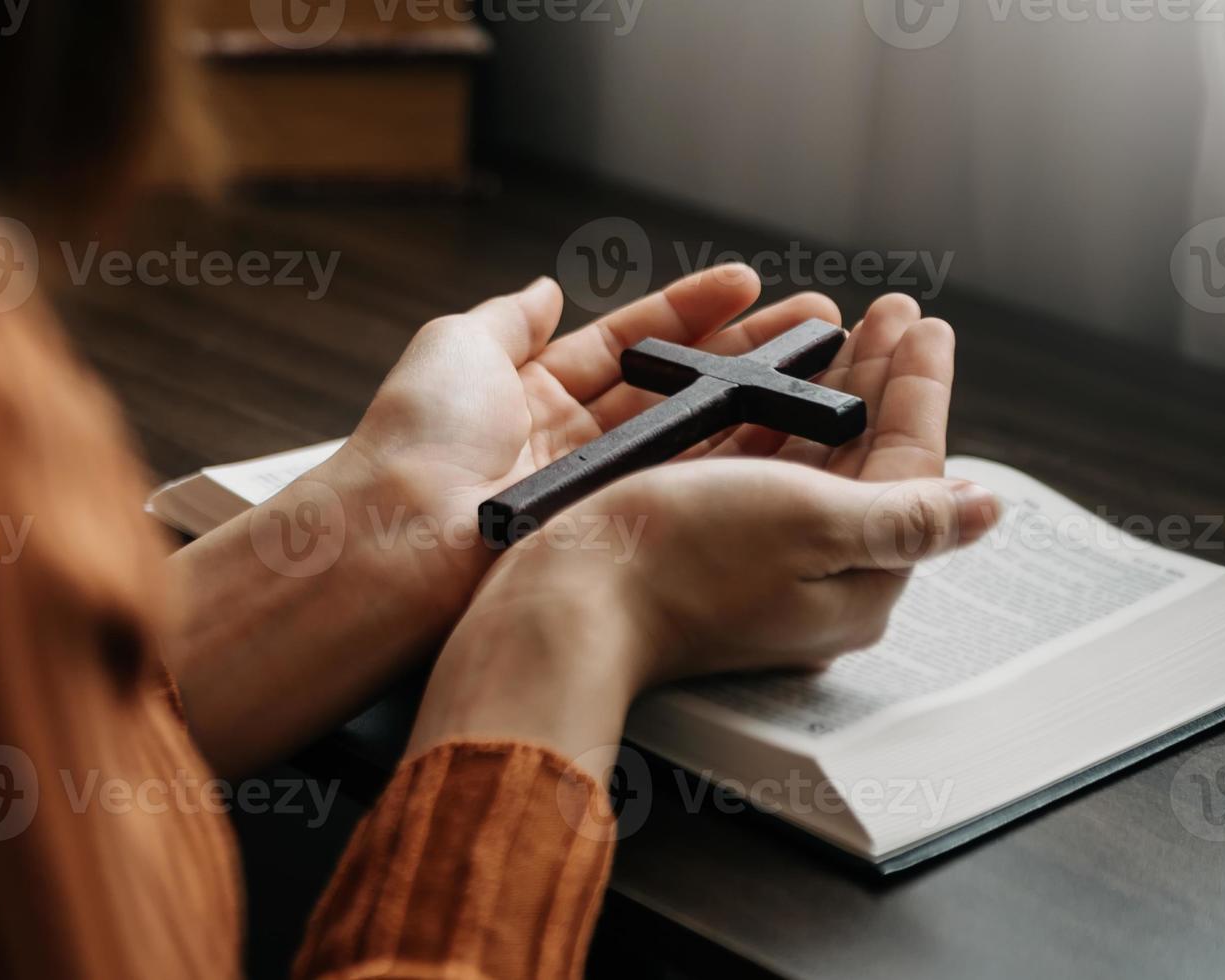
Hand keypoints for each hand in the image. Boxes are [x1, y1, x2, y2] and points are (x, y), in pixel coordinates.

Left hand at [316, 267, 842, 617]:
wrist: (400, 534)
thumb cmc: (415, 439)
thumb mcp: (455, 347)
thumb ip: (508, 318)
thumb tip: (543, 287)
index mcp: (529, 391)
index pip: (627, 342)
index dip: (688, 311)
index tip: (748, 283)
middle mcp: (569, 440)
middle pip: (674, 386)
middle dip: (745, 353)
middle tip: (816, 328)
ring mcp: (597, 489)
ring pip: (693, 436)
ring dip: (759, 401)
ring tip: (824, 372)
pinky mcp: (616, 531)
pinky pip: (688, 487)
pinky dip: (740, 458)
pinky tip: (790, 431)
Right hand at [402, 301, 997, 771]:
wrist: (565, 603)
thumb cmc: (681, 563)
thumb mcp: (814, 524)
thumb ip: (907, 514)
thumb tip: (987, 510)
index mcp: (857, 584)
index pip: (912, 471)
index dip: (921, 390)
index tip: (927, 326)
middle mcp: (813, 575)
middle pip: (866, 459)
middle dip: (881, 377)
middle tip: (893, 311)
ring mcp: (755, 560)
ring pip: (812, 456)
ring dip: (832, 384)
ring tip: (842, 325)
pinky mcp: (703, 542)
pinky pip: (755, 464)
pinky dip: (773, 409)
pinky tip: (772, 375)